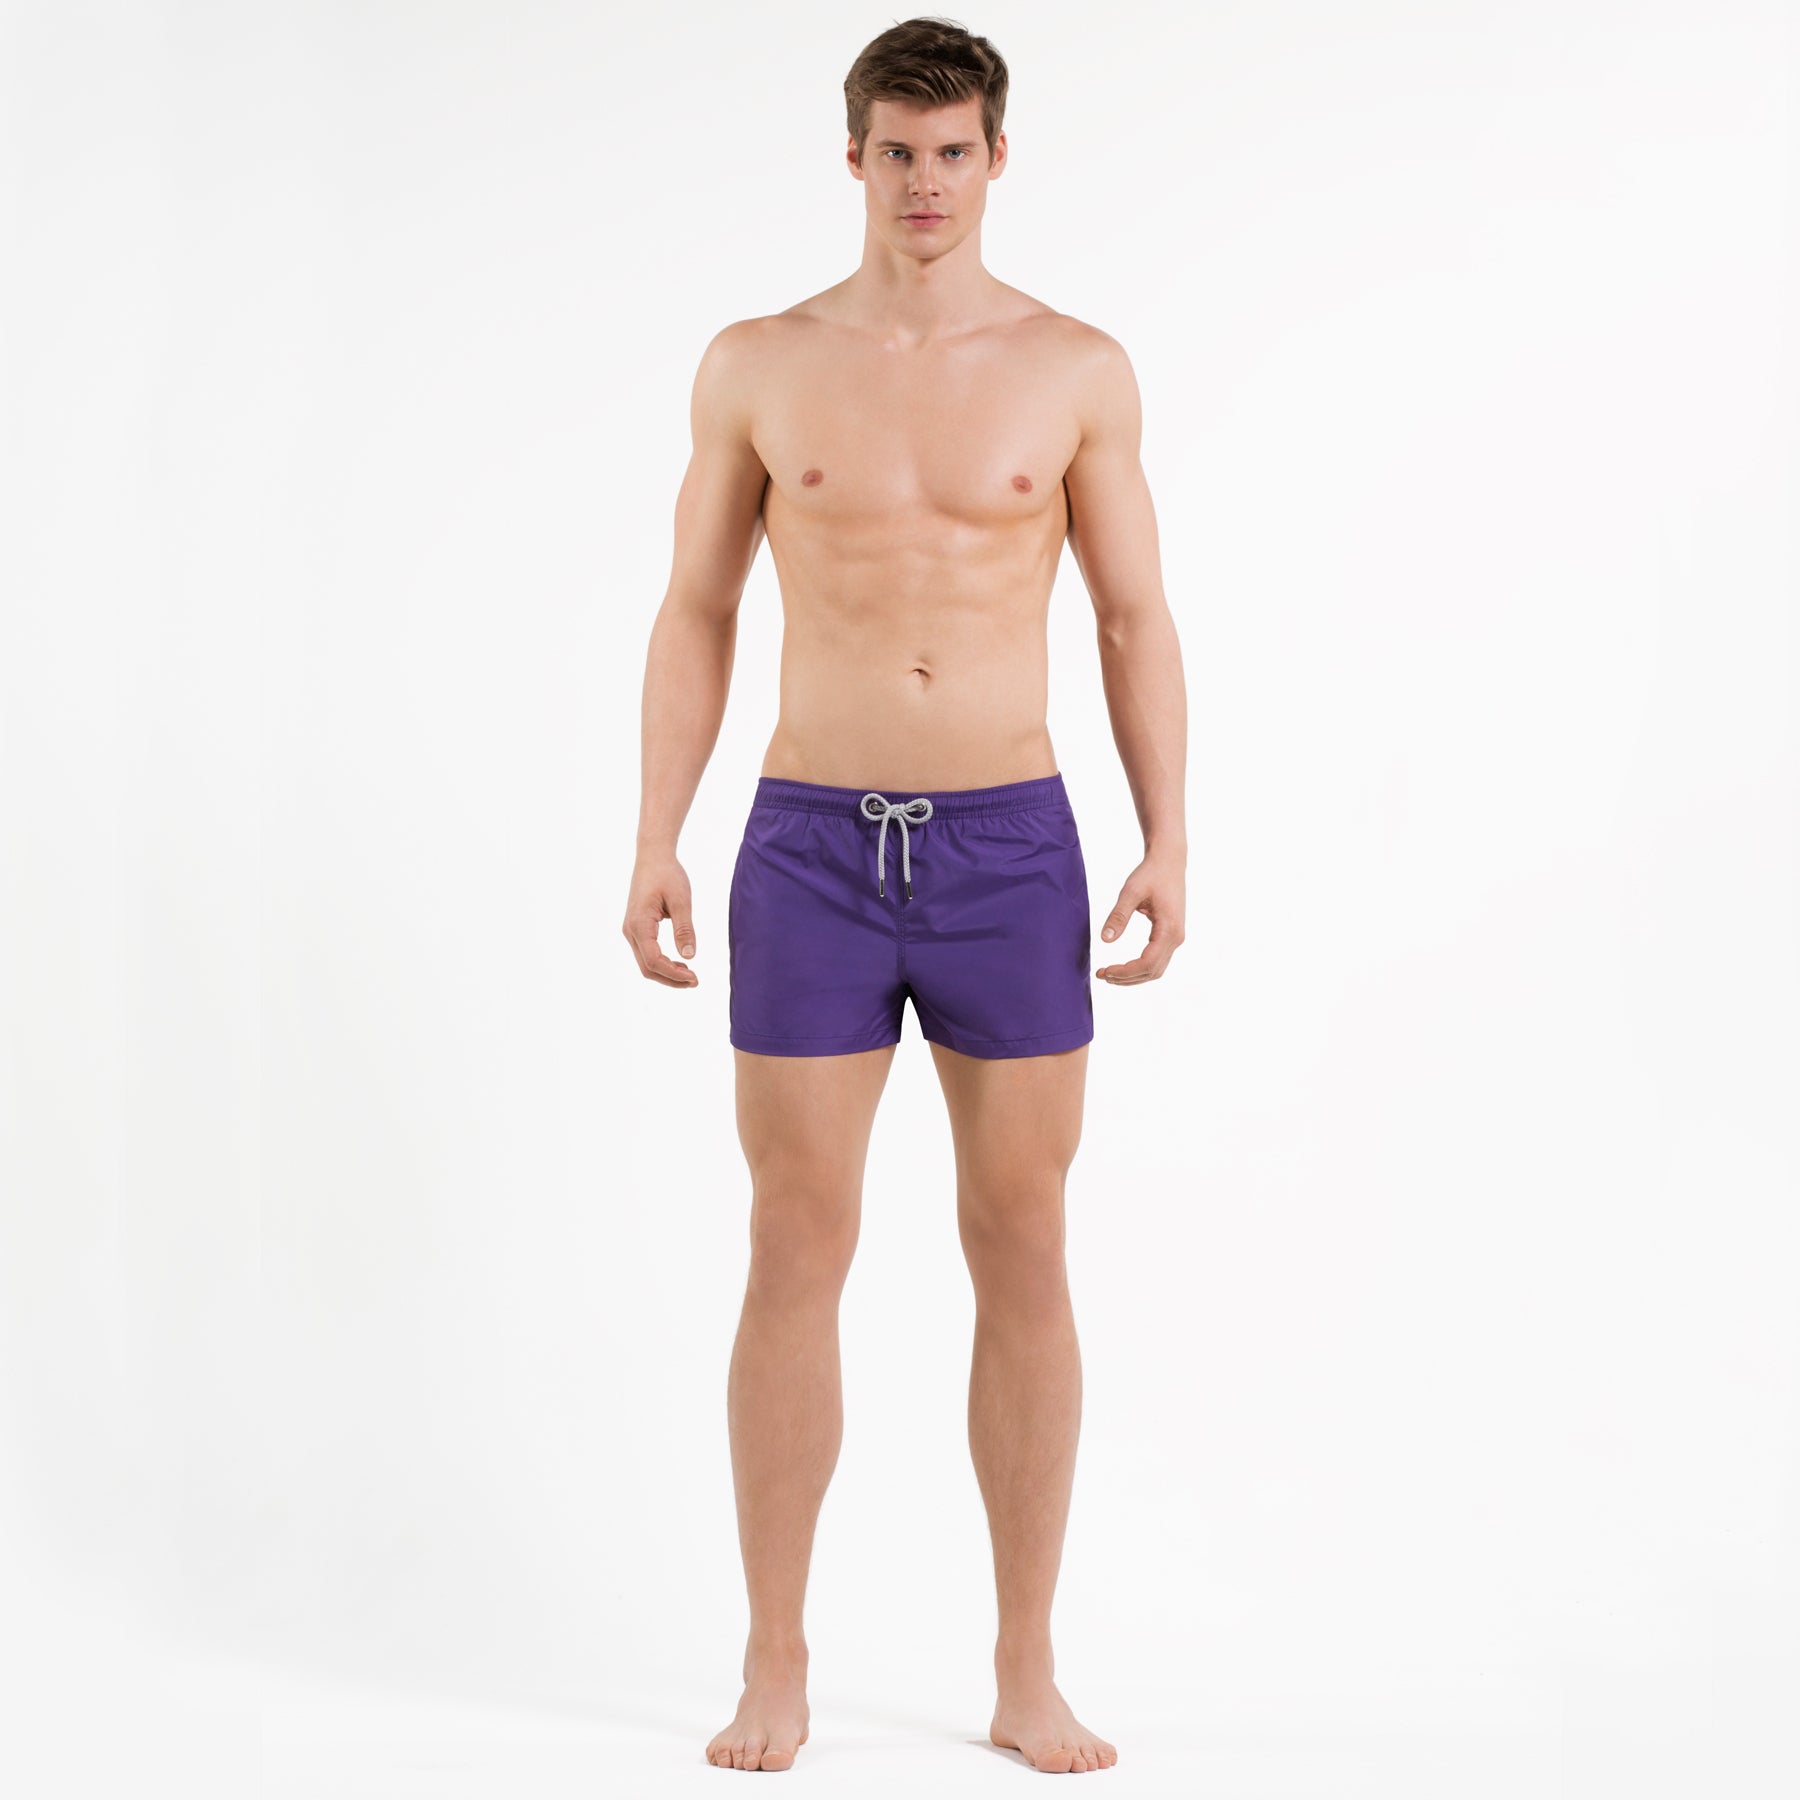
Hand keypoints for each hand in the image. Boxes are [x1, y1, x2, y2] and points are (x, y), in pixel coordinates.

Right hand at [623, 853, 699, 987]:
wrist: (653, 857)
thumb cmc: (668, 874)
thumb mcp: (681, 900)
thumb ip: (684, 929)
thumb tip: (690, 956)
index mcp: (640, 924)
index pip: (654, 960)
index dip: (674, 974)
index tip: (695, 977)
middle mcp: (630, 930)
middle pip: (647, 967)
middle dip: (670, 979)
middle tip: (695, 981)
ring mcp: (631, 930)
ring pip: (645, 963)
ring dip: (666, 973)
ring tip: (690, 974)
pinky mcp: (636, 928)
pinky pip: (646, 953)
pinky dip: (662, 963)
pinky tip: (680, 962)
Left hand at [1094, 852, 1185, 983]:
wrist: (1169, 861)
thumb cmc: (1150, 874)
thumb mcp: (1131, 892)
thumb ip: (1118, 916)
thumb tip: (1105, 940)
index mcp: (1169, 929)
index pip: (1147, 963)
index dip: (1125, 972)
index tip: (1105, 970)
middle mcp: (1176, 937)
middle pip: (1152, 971)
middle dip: (1126, 978)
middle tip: (1102, 975)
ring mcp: (1176, 938)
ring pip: (1156, 969)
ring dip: (1133, 976)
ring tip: (1110, 974)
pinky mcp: (1171, 935)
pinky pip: (1157, 960)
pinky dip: (1140, 968)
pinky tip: (1123, 967)